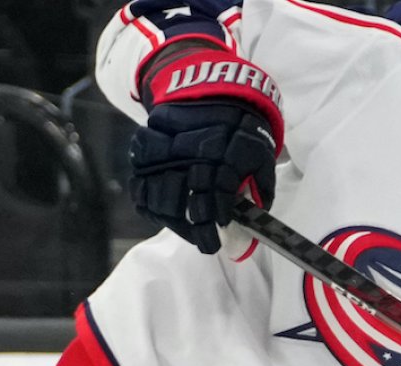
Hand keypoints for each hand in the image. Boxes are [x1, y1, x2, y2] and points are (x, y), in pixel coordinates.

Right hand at [129, 42, 283, 253]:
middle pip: (186, 202)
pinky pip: (139, 182)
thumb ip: (261, 183)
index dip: (216, 220)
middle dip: (197, 229)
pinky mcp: (145, 146)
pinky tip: (162, 212)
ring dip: (173, 219)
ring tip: (187, 230)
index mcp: (222, 154)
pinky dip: (148, 201)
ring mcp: (164, 150)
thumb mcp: (261, 150)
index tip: (219, 236)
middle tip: (205, 244)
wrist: (211, 86)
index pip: (216, 198)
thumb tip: (257, 214)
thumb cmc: (242, 124)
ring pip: (158, 195)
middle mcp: (190, 153)